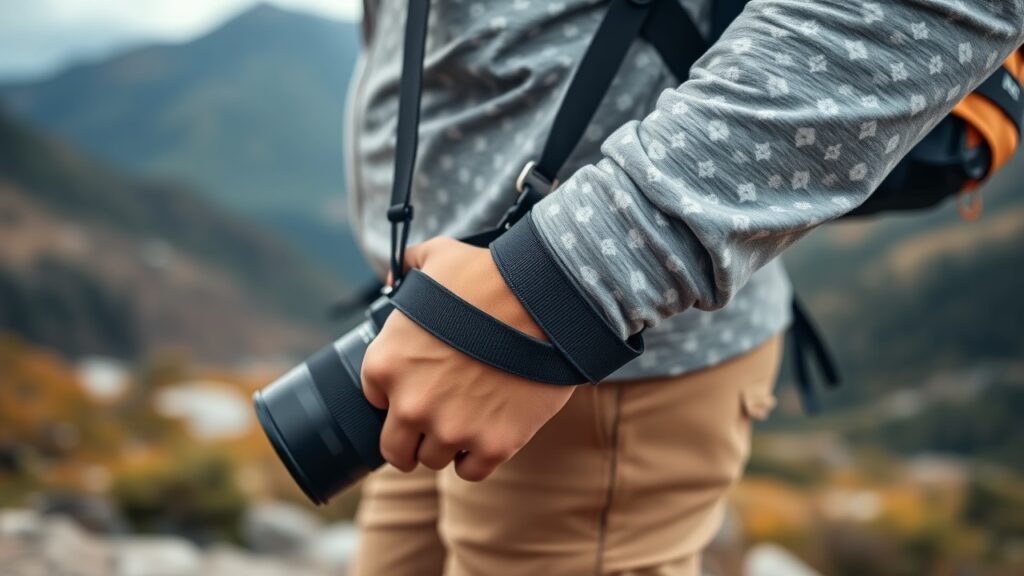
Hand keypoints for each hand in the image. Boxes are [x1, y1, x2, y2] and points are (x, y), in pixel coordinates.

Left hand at [361, 237, 575, 480]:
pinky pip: (472, 472)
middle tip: (435, 419)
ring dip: (448, 444)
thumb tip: (398, 276)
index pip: (375, 399)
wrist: (546, 300)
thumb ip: (410, 268)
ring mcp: (452, 429)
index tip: (417, 385)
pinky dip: (477, 459)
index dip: (397, 392)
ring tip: (468, 420)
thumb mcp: (439, 258)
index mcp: (385, 364)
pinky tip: (487, 436)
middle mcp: (410, 404)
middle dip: (411, 438)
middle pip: (395, 449)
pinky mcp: (493, 445)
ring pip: (434, 460)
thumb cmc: (491, 276)